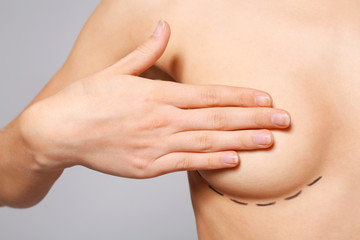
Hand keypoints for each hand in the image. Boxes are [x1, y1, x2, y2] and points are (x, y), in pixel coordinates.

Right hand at [19, 20, 290, 178]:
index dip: (240, 96)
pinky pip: (186, 163)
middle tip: (284, 121)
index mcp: (157, 94)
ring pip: (208, 141)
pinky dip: (212, 162)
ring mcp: (157, 145)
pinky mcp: (148, 167)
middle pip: (217, 118)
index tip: (265, 98)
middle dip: (254, 119)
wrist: (60, 130)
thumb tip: (164, 26)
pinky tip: (234, 161)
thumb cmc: (87, 98)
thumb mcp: (116, 69)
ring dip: (242, 141)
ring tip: (270, 141)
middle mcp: (163, 119)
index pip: (209, 94)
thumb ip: (146, 51)